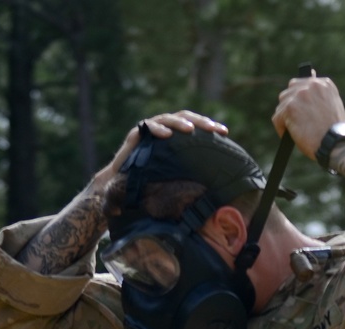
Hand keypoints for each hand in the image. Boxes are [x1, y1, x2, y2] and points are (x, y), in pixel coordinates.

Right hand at [100, 111, 228, 183]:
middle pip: (185, 117)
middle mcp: (163, 128)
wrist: (119, 183)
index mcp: (175, 136)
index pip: (195, 125)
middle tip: (214, 129)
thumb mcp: (171, 180)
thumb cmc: (148, 183)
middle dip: (201, 122)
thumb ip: (187, 178)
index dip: (210, 127)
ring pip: (167, 118)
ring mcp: (149, 129)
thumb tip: (212, 195)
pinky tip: (166, 134)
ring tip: (190, 129)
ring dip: (180, 123)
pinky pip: (147, 127)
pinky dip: (157, 129)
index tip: (225, 132)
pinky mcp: (135, 135)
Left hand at [272, 73, 344, 160]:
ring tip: (293, 130)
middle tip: (294, 121)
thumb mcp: (333, 108)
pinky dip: (281, 128)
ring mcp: (300, 94)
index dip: (299, 99)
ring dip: (285, 118)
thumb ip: (321, 98)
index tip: (299, 110)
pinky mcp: (290, 107)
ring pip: (282, 104)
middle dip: (290, 106)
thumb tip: (307, 96)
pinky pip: (277, 117)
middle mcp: (312, 84)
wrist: (334, 143)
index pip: (303, 84)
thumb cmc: (334, 133)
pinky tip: (288, 135)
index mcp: (324, 84)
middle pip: (290, 91)